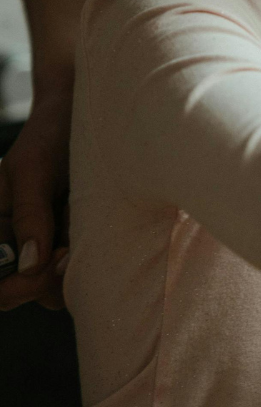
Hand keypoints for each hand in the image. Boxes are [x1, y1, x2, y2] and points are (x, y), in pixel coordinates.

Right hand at [0, 92, 71, 311]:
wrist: (86, 113)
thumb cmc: (50, 135)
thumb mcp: (32, 171)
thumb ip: (29, 216)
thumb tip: (30, 266)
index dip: (16, 288)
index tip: (46, 265)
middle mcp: (16, 244)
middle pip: (25, 292)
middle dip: (48, 281)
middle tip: (69, 251)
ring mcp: (48, 244)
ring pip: (56, 286)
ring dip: (72, 267)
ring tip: (83, 228)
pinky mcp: (77, 238)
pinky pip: (82, 265)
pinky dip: (91, 255)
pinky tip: (99, 228)